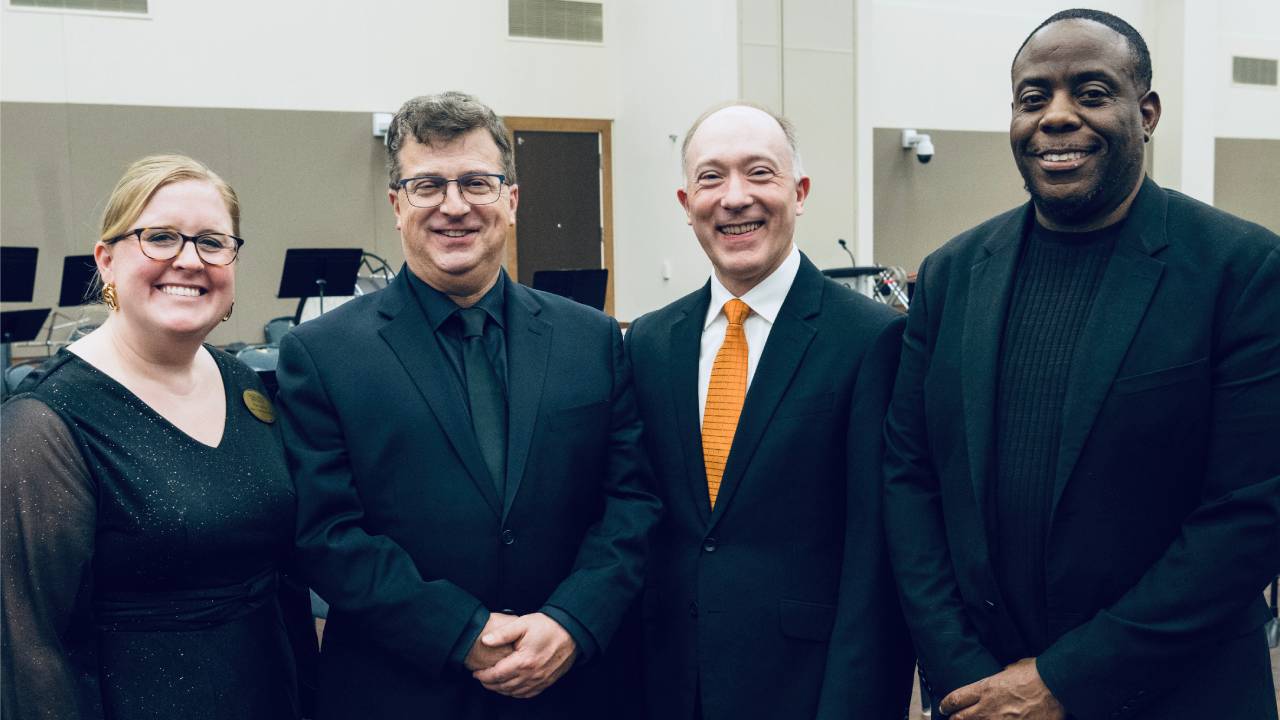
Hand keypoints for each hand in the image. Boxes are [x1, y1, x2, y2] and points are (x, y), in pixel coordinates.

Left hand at [471, 612, 577, 698]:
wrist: (572, 631)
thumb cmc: (547, 626)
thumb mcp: (522, 624)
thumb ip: (502, 634)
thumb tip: (485, 640)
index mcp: (523, 661)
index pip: (497, 675)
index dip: (483, 676)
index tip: (475, 673)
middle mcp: (532, 674)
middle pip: (504, 686)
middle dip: (490, 684)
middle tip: (481, 679)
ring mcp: (540, 680)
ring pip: (515, 692)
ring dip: (501, 690)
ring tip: (493, 683)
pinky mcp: (548, 681)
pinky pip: (528, 694)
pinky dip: (516, 694)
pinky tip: (511, 688)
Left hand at [939, 657, 1064, 719]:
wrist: (1056, 686)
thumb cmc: (1038, 674)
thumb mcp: (1013, 668)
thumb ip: (1002, 675)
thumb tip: (1003, 674)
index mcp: (985, 688)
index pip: (955, 699)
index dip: (946, 705)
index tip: (944, 707)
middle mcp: (988, 708)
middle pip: (960, 719)